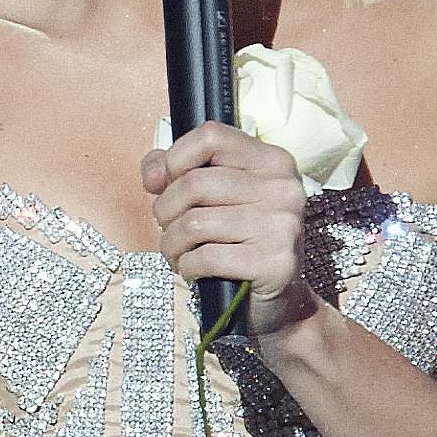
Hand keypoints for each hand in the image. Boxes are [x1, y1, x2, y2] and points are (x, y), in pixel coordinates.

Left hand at [143, 123, 316, 335]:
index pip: (210, 136)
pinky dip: (188, 267)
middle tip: (171, 230)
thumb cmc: (237, 243)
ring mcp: (282, 225)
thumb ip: (179, 172)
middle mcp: (283, 188)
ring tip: (180, 254)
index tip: (166, 184)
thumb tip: (153, 171)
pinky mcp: (275, 262)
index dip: (175, 159)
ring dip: (172, 244)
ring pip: (193, 223)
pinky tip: (196, 270)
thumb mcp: (215, 199)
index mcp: (272, 161)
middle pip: (193, 184)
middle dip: (165, 212)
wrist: (277, 301)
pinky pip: (205, 257)